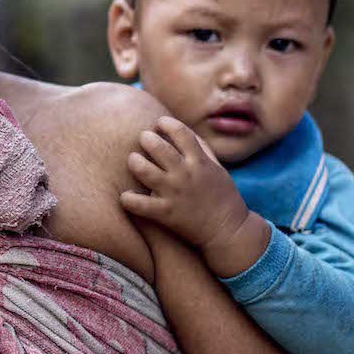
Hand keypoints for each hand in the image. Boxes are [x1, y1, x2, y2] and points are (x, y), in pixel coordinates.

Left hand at [121, 116, 252, 253]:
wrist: (227, 230)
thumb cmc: (223, 197)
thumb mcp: (218, 168)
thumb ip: (203, 149)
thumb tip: (186, 133)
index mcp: (200, 161)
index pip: (180, 132)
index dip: (166, 123)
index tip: (159, 123)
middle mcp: (185, 174)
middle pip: (158, 147)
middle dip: (146, 138)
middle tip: (143, 139)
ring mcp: (174, 193)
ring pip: (143, 170)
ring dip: (134, 161)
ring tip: (133, 160)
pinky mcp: (166, 214)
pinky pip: (139, 204)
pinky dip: (128, 199)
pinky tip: (125, 196)